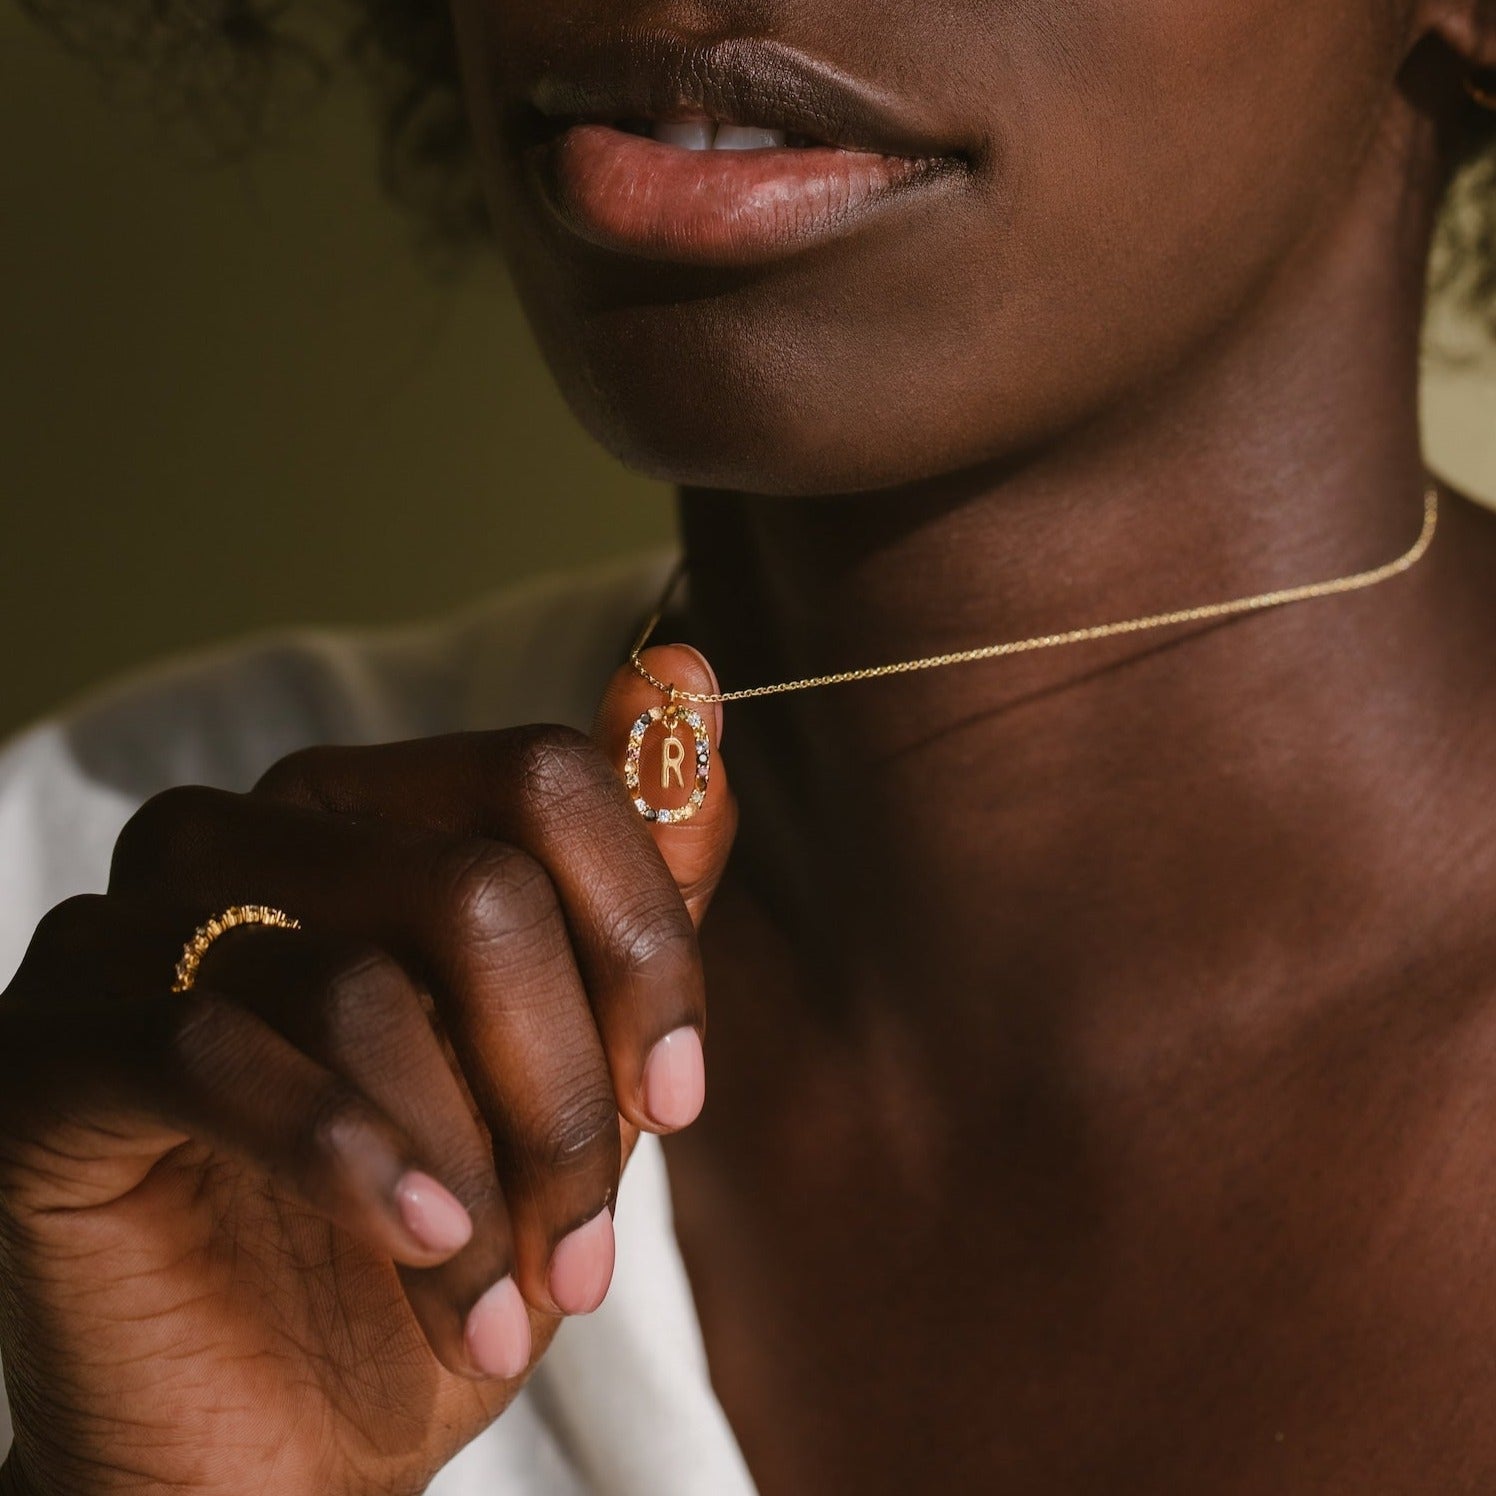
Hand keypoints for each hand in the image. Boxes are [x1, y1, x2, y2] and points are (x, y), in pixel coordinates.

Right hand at [0, 645, 734, 1495]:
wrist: (278, 1429)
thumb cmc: (441, 1234)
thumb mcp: (574, 1063)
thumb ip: (632, 877)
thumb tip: (686, 672)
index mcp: (368, 815)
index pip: (543, 778)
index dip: (643, 942)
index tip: (680, 1095)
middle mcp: (244, 837)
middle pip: (475, 887)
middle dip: (566, 1090)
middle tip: (588, 1249)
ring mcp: (129, 932)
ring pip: (366, 987)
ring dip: (477, 1170)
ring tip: (512, 1296)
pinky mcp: (51, 1049)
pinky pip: (221, 1055)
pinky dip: (356, 1163)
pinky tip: (423, 1244)